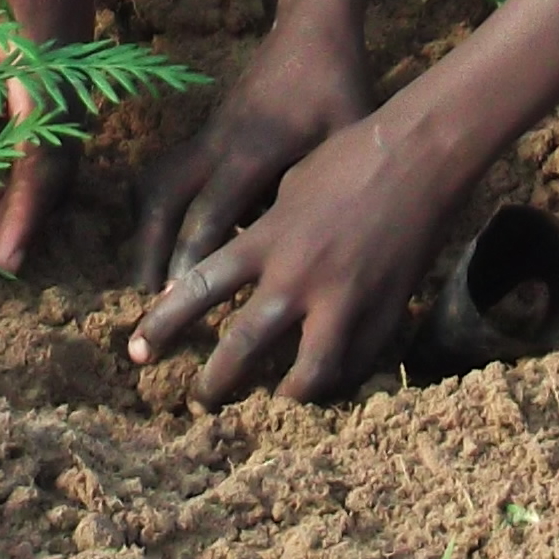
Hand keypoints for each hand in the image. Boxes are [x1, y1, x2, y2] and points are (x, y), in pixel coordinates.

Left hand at [0, 0, 97, 279]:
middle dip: (14, 215)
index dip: (18, 215)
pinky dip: (24, 156)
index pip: (39, 163)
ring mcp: (75, 72)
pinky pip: (52, 124)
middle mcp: (70, 81)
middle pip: (53, 170)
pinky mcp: (67, 62)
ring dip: (18, 188)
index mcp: (44, 71)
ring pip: (56, 150)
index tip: (0, 259)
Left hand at [125, 111, 457, 404]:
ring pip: (305, 375)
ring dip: (284, 395)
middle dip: (215, 383)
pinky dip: (337, 380)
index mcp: (266, 240)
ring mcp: (344, 302)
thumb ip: (264, 231)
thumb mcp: (289, 187)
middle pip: (242, 347)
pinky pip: (354, 365)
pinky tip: (328, 382)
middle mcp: (297, 277)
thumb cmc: (349, 157)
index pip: (197, 291)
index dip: (162, 326)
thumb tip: (243, 265)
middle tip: (199, 399)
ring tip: (273, 403)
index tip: (140, 353)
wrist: (418, 156)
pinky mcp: (384, 314)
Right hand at [126, 14, 373, 287]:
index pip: (212, 208)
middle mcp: (219, 142)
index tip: (173, 296)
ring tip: (148, 279)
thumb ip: (328, 185)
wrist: (310, 30)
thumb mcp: (347, 131)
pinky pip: (168, 173)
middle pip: (164, 196)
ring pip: (157, 183)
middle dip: (150, 248)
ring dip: (147, 229)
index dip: (192, 253)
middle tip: (145, 298)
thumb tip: (323, 250)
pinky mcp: (207, 134)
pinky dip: (158, 208)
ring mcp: (208, 135)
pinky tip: (164, 241)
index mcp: (255, 147)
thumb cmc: (336, 84)